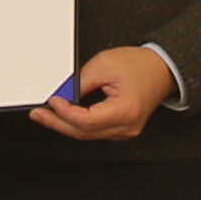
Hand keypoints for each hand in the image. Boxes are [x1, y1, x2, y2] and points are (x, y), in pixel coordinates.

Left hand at [32, 46, 173, 142]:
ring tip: (47, 115)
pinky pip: (95, 131)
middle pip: (84, 132)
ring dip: (65, 125)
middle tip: (38, 114)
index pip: (86, 121)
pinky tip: (65, 117)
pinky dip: (78, 125)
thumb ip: (80, 82)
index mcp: (125, 111)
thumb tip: (61, 94)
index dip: (64, 112)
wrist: (162, 69)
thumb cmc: (140, 65)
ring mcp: (125, 131)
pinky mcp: (122, 129)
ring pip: (88, 134)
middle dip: (57, 123)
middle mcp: (126, 127)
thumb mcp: (105, 65)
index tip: (52, 101)